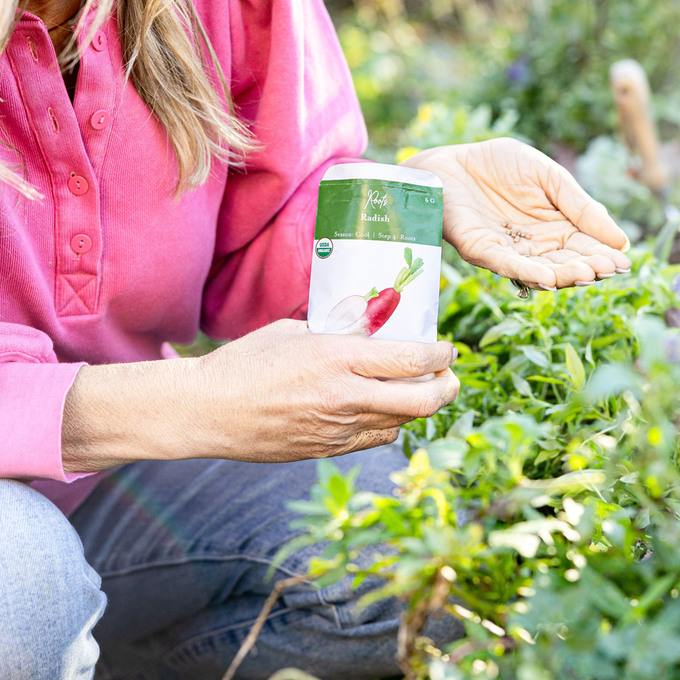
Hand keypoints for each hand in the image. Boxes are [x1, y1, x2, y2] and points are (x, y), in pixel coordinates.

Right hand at [195, 320, 458, 460]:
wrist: (209, 410)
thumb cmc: (247, 362)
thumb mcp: (296, 332)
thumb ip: (340, 333)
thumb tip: (376, 330)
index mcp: (339, 358)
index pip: (413, 359)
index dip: (441, 355)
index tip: (447, 350)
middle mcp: (346, 397)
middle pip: (423, 401)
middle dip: (447, 388)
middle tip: (449, 377)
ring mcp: (338, 430)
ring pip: (402, 423)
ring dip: (417, 406)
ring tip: (416, 389)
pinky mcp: (327, 450)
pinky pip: (375, 439)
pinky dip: (388, 424)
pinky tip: (379, 409)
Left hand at [402, 139, 631, 289]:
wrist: (451, 162)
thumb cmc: (498, 166)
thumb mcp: (548, 177)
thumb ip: (579, 204)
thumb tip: (619, 239)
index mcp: (551, 228)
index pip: (581, 246)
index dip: (601, 255)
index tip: (622, 262)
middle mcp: (530, 246)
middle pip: (563, 263)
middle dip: (586, 268)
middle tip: (607, 271)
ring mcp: (504, 250)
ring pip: (537, 269)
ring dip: (561, 274)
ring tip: (585, 274)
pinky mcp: (478, 249)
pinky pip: (503, 264)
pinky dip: (525, 271)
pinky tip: (546, 275)